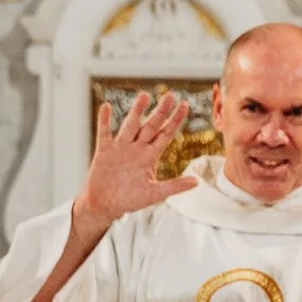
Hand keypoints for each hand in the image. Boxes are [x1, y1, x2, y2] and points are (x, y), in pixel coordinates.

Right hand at [77, 92, 196, 231]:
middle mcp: (137, 148)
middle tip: (170, 96)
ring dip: (137, 112)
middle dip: (161, 111)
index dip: (175, 120)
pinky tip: (106, 107)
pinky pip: (104, 133)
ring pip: (130, 125)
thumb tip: (197, 182)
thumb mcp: (155, 194)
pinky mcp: (104, 151)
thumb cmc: (130, 199)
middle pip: (151, 126)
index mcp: (150, 156)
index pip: (166, 134)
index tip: (185, 105)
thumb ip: (175, 186)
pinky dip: (104, 121)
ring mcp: (120, 148)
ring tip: (144, 96)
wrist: (105, 205)